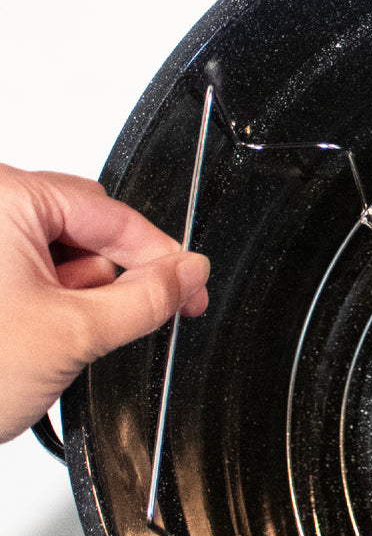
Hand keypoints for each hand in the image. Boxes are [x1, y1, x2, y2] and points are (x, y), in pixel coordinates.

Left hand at [0, 164, 209, 443]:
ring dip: (76, 295)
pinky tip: (38, 337)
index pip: (111, 214)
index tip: (189, 287)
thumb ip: (148, 298)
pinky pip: (28, 270)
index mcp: (2, 197)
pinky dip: (47, 303)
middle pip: (86, 227)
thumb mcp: (75, 334)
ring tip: (56, 338)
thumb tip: (188, 275)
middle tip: (119, 320)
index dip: (160, 256)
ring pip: (59, 252)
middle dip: (110, 278)